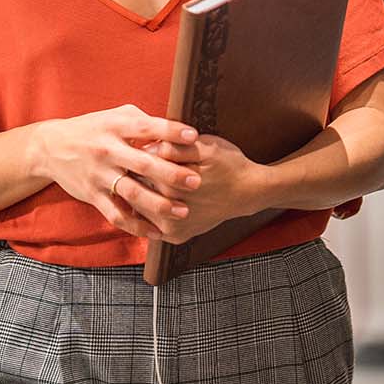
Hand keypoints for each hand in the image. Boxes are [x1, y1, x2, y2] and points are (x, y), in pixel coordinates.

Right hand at [33, 105, 203, 242]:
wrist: (51, 148)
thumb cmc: (93, 128)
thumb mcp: (115, 116)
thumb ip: (143, 121)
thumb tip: (176, 128)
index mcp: (115, 127)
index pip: (146, 127)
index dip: (170, 131)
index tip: (193, 136)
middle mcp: (107, 151)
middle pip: (143, 164)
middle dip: (171, 173)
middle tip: (196, 181)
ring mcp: (99, 175)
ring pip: (132, 193)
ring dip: (159, 204)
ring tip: (183, 211)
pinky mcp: (93, 196)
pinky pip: (117, 215)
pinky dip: (137, 226)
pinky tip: (157, 232)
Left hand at [132, 134, 264, 243]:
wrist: (248, 192)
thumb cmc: (228, 165)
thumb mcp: (205, 147)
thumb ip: (174, 147)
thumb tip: (148, 148)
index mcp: (170, 182)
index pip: (138, 167)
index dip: (137, 156)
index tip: (139, 151)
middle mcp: (169, 207)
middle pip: (135, 189)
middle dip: (134, 176)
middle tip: (137, 166)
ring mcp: (172, 226)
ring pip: (139, 209)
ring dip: (138, 196)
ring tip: (146, 183)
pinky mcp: (176, 236)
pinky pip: (149, 225)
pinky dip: (147, 213)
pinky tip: (154, 200)